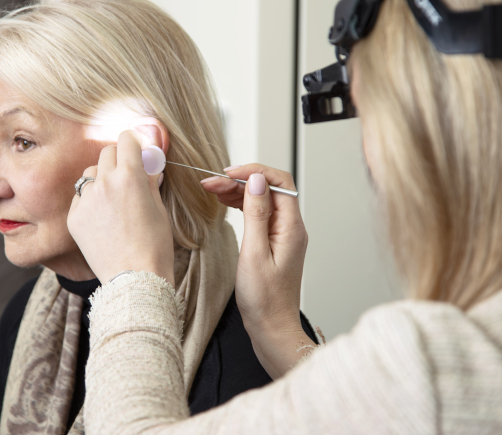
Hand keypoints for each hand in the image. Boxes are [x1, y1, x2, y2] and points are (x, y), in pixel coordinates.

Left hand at [67, 130, 174, 285]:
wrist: (134, 279)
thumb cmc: (154, 246)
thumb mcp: (159, 209)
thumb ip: (150, 182)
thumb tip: (150, 166)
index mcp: (129, 176)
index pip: (126, 139)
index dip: (134, 142)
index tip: (138, 149)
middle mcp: (104, 182)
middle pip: (107, 152)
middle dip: (119, 158)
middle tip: (128, 174)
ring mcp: (85, 200)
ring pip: (90, 173)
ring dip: (102, 178)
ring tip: (114, 199)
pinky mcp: (74, 217)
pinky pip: (80, 196)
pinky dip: (91, 200)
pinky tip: (103, 218)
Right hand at [202, 164, 312, 377]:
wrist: (272, 329)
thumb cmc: (264, 300)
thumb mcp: (254, 253)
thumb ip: (256, 214)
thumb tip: (256, 180)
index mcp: (291, 228)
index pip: (279, 182)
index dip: (253, 172)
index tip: (228, 174)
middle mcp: (291, 228)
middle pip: (269, 188)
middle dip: (240, 180)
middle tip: (211, 183)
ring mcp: (283, 235)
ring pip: (262, 200)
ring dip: (238, 191)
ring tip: (211, 190)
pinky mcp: (273, 243)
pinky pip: (259, 214)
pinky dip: (241, 205)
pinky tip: (225, 203)